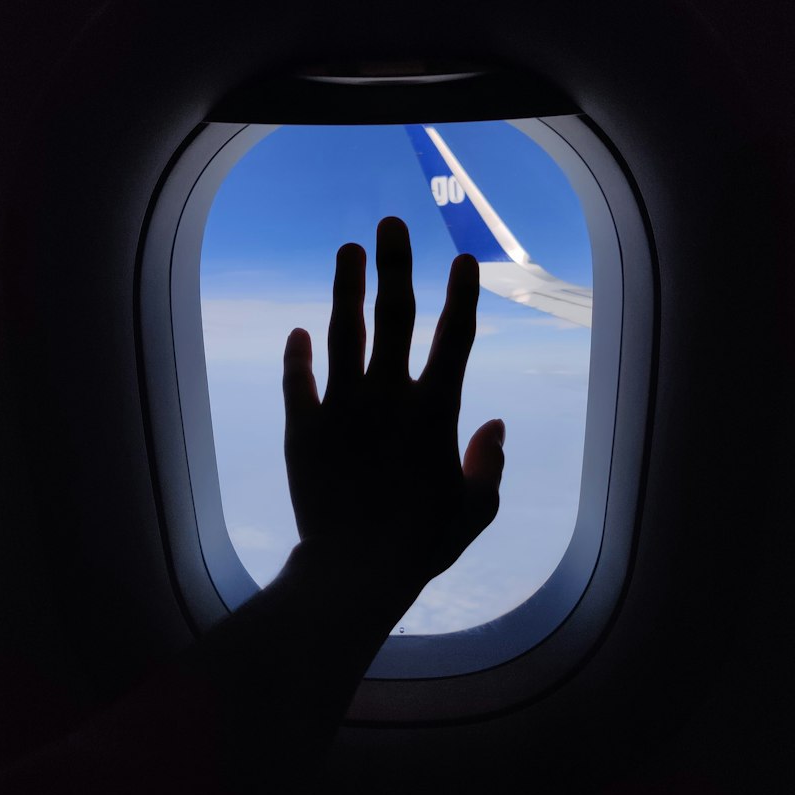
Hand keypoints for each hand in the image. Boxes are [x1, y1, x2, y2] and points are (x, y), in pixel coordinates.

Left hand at [282, 216, 504, 605]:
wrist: (354, 570)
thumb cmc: (422, 544)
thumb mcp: (474, 510)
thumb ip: (489, 464)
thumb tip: (496, 426)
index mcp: (435, 411)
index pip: (456, 338)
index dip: (462, 295)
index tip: (463, 259)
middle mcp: (388, 396)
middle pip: (394, 316)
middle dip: (395, 265)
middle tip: (390, 224)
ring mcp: (342, 407)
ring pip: (343, 333)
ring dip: (346, 288)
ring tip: (348, 249)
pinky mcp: (304, 428)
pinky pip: (299, 381)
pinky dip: (298, 356)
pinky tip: (298, 333)